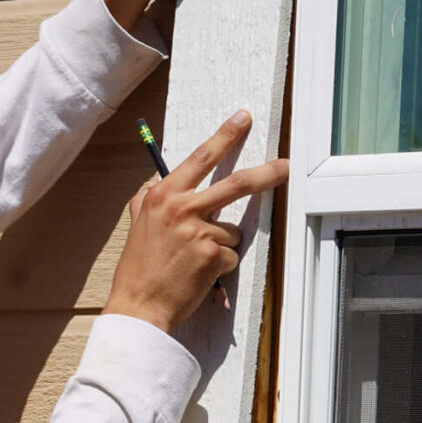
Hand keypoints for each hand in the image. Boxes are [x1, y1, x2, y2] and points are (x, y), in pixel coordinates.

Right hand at [104, 112, 287, 335]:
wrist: (139, 303)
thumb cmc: (139, 266)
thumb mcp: (136, 222)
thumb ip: (148, 197)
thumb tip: (157, 179)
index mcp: (163, 195)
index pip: (201, 157)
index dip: (225, 135)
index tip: (243, 118)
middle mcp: (181, 208)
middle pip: (236, 184)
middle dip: (266, 173)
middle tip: (285, 165)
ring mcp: (199, 231)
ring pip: (232, 231)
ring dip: (221, 245)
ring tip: (193, 260)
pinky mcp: (212, 254)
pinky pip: (231, 254)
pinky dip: (220, 265)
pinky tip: (199, 273)